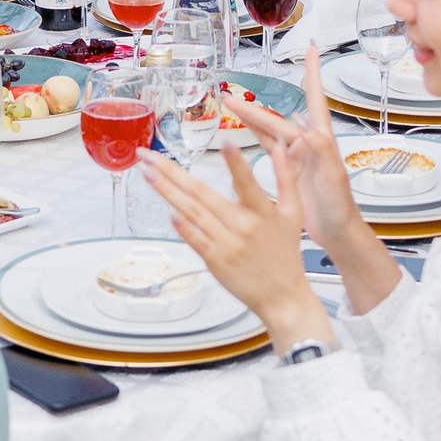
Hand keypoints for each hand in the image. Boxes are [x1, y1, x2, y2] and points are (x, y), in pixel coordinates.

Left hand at [142, 144, 334, 347]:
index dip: (237, 164)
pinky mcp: (215, 260)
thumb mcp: (293, 213)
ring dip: (167, 191)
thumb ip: (285, 177)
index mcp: (263, 212)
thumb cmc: (285, 254)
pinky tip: (167, 211)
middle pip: (203, 194)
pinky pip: (194, 239)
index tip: (225, 143)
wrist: (282, 296)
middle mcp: (243, 226)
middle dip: (172, 171)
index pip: (248, 183)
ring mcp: (227, 244)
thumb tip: (282, 147)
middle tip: (149, 156)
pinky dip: (181, 226)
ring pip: (192, 212)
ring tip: (148, 174)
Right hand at [239, 54, 369, 255]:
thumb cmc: (340, 208)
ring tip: (228, 104)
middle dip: (253, 107)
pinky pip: (267, 147)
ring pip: (269, 130)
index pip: (315, 101)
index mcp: (321, 142)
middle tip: (229, 95)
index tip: (311, 50)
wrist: (337, 232)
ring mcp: (296, 156)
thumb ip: (324, 154)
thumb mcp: (333, 180)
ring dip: (250, 118)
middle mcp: (308, 144)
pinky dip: (254, 135)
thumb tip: (310, 130)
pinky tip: (242, 127)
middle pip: (276, 119)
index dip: (313, 74)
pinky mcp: (287, 170)